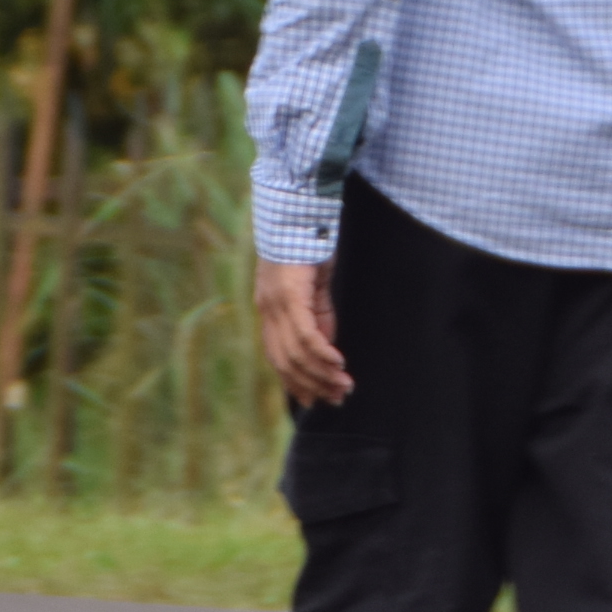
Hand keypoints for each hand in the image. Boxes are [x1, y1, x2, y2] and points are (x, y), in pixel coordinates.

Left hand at [256, 258, 351, 407]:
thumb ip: (318, 318)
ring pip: (295, 353)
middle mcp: (267, 310)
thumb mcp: (315, 290)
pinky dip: (321, 353)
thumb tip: (326, 349)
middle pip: (285, 362)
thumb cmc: (308, 246)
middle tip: (337, 398)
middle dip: (312, 385)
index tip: (317, 400)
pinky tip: (338, 364)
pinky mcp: (290, 295)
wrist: (297, 211)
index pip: (277, 357)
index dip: (296, 382)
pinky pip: (305, 335)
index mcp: (269, 310)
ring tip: (343, 386)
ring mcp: (276, 304)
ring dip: (321, 374)